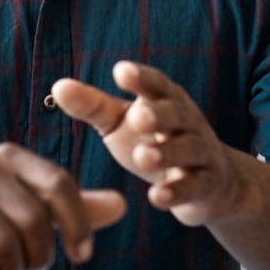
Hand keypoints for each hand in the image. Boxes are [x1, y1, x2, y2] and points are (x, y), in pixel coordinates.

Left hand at [53, 62, 241, 228]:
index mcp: (166, 99)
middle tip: (137, 117)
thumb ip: (92, 105)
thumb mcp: (122, 122)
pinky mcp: (206, 186)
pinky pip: (195, 187)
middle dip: (159, 115)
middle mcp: (188, 122)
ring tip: (142, 157)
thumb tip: (57, 86)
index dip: (141, 78)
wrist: (211, 184)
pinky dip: (178, 192)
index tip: (120, 72)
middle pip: (177, 114)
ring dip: (166, 153)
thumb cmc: (155, 141)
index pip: (157, 84)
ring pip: (188, 150)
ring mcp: (201, 154)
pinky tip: (158, 197)